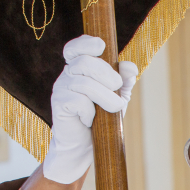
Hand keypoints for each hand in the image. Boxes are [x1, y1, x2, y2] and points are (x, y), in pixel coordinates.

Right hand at [43, 35, 138, 183]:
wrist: (85, 146)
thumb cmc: (101, 118)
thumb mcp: (117, 97)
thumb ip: (124, 81)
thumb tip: (130, 68)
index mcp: (78, 68)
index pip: (75, 47)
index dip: (86, 43)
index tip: (101, 46)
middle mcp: (67, 75)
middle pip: (85, 62)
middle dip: (107, 75)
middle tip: (119, 89)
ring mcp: (60, 89)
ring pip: (85, 84)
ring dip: (106, 97)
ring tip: (115, 108)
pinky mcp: (59, 105)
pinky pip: (78, 102)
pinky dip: (90, 112)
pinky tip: (91, 120)